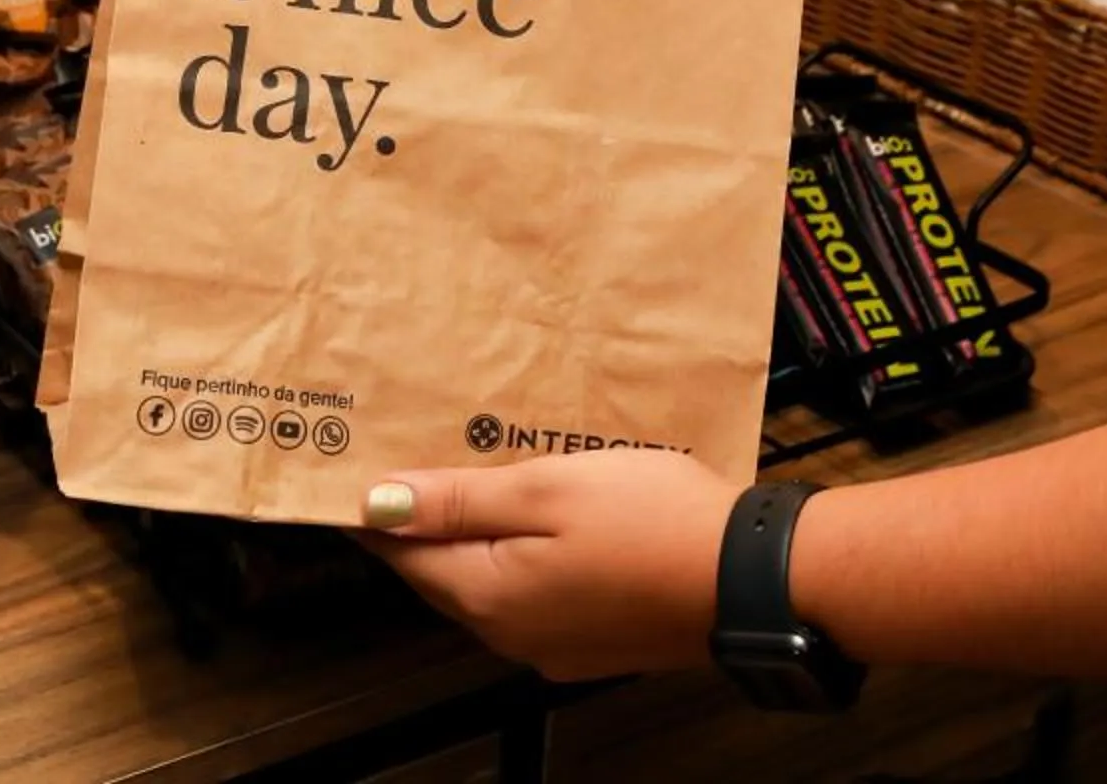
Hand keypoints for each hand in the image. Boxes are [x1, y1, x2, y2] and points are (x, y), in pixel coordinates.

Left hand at [357, 449, 735, 681]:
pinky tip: (538, 518)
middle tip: (405, 461)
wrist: (755, 579)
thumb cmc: (656, 523)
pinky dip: (521, 556)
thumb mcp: (546, 489)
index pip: (403, 554)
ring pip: (491, 583)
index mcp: (491, 597)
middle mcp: (515, 635)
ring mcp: (558, 645)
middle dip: (422, 521)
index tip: (350, 472)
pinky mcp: (596, 640)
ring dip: (474, 536)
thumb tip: (379, 504)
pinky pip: (535, 594)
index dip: (373, 511)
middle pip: (443, 573)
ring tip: (469, 476)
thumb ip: (459, 500)